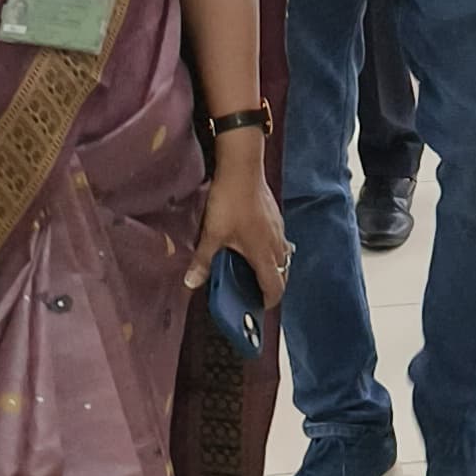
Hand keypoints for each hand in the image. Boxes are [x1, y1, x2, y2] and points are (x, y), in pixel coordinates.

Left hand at [185, 146, 290, 307]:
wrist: (242, 168)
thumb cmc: (230, 202)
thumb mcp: (212, 234)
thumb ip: (203, 261)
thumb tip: (191, 283)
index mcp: (263, 254)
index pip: (275, 286)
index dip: (269, 301)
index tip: (260, 307)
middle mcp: (276, 244)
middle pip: (284, 273)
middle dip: (273, 285)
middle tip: (256, 292)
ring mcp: (278, 228)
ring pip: (284, 255)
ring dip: (274, 266)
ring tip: (256, 270)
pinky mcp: (275, 215)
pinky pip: (279, 239)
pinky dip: (272, 248)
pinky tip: (256, 242)